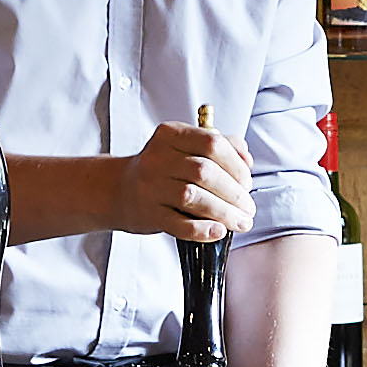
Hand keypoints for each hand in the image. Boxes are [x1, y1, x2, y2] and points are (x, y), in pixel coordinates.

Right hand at [114, 117, 253, 242]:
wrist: (118, 190)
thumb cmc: (161, 169)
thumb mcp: (184, 147)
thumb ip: (219, 145)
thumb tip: (246, 159)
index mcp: (171, 134)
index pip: (212, 143)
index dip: (236, 164)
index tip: (247, 182)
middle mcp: (157, 157)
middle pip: (205, 172)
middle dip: (235, 193)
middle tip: (248, 208)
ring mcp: (150, 186)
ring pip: (193, 197)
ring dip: (224, 212)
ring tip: (240, 222)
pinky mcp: (148, 213)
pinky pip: (178, 224)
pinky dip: (202, 229)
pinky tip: (218, 231)